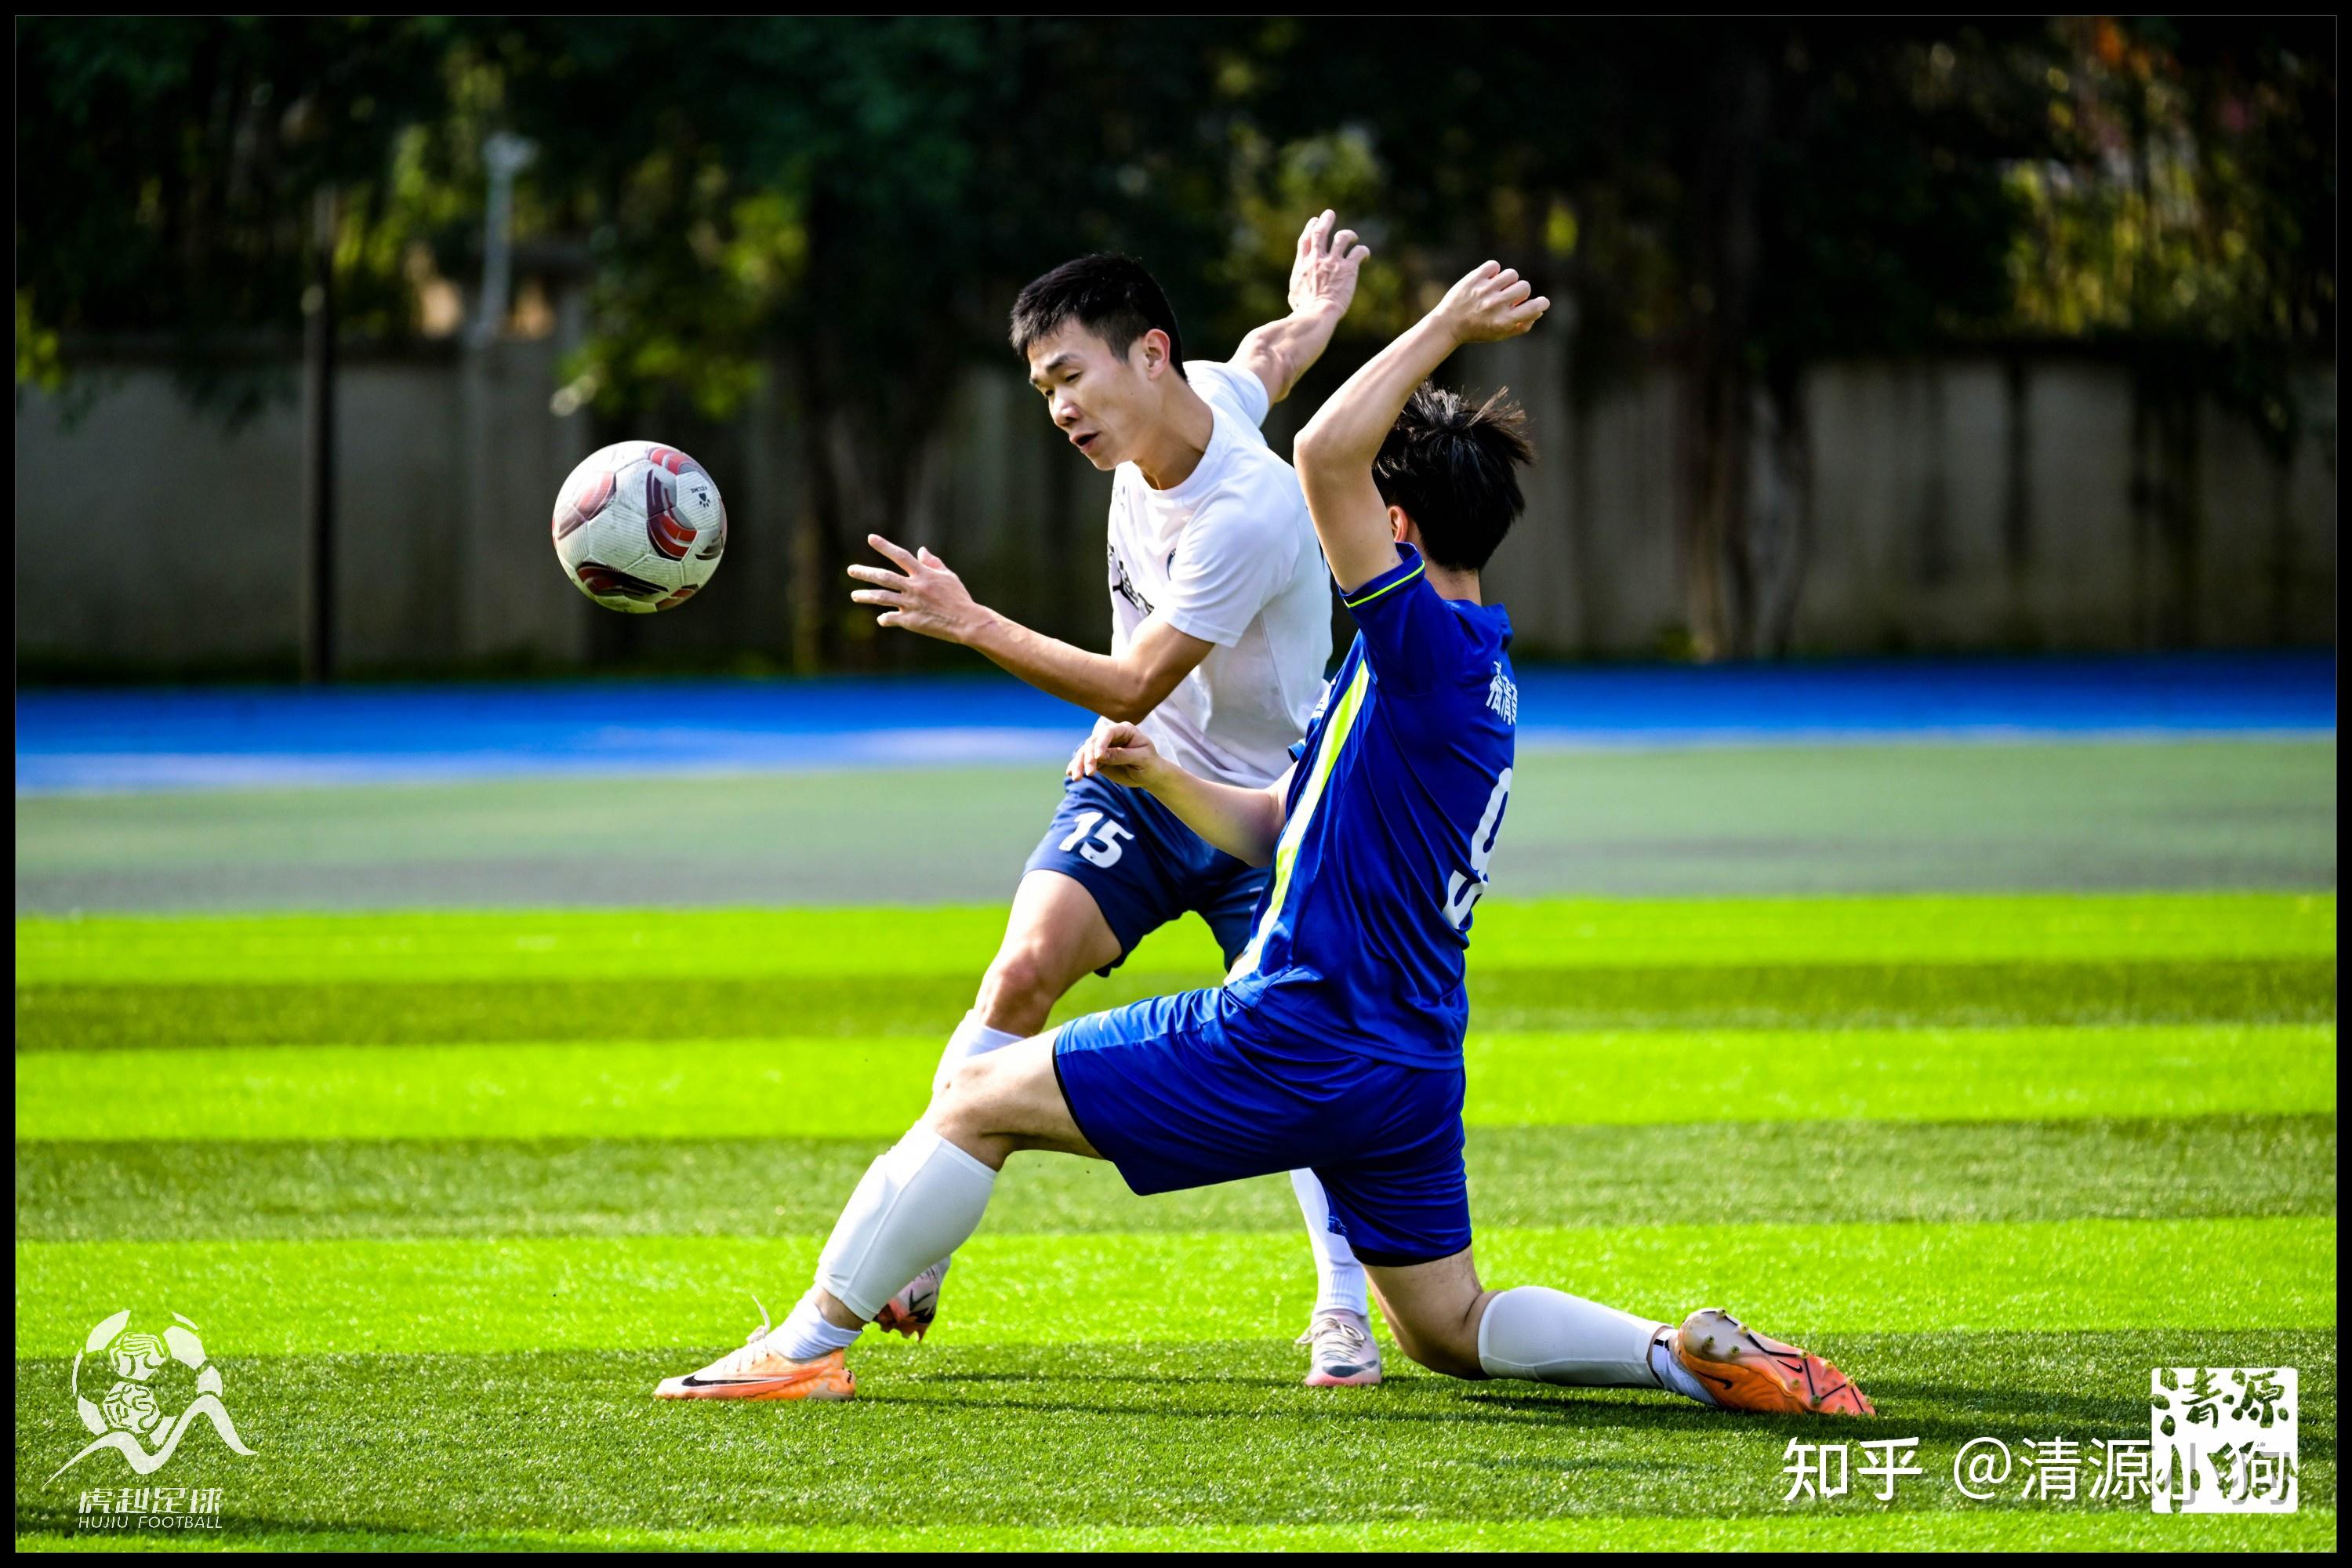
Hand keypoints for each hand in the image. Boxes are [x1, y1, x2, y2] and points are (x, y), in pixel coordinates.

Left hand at [848, 535, 983, 642]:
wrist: (967, 622)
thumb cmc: (959, 598)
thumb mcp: (948, 577)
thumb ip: (933, 563)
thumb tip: (921, 550)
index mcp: (924, 574)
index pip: (901, 556)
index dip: (885, 546)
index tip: (871, 538)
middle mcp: (915, 587)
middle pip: (884, 577)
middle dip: (865, 573)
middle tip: (850, 570)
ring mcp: (912, 604)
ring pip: (882, 598)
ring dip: (866, 596)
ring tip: (854, 595)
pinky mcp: (911, 621)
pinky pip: (891, 618)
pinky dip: (884, 618)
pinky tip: (881, 619)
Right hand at [1072, 721, 1168, 790]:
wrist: (1150, 774)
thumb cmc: (1150, 763)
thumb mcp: (1141, 759)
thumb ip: (1122, 755)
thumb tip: (1100, 756)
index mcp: (1125, 730)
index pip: (1108, 732)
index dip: (1101, 743)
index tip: (1098, 757)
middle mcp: (1111, 736)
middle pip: (1093, 742)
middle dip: (1088, 757)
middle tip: (1090, 773)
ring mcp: (1103, 747)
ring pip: (1085, 752)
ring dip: (1079, 764)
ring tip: (1076, 777)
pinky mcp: (1098, 759)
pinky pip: (1085, 761)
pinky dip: (1077, 766)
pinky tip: (1070, 773)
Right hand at [1288, 210, 1371, 320]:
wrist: (1317, 314)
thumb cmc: (1304, 310)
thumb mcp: (1294, 295)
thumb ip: (1298, 285)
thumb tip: (1298, 288)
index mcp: (1302, 264)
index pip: (1305, 240)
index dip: (1310, 228)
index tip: (1314, 221)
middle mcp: (1317, 259)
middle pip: (1320, 231)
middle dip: (1325, 220)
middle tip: (1330, 214)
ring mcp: (1332, 262)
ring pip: (1341, 237)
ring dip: (1348, 234)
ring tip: (1353, 237)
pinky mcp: (1348, 268)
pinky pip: (1358, 252)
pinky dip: (1362, 251)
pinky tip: (1365, 255)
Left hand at [1437, 260, 1547, 343]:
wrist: (1448, 324)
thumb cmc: (1477, 330)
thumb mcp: (1500, 335)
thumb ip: (1521, 326)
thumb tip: (1538, 311)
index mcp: (1504, 321)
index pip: (1533, 308)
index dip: (1541, 303)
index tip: (1541, 303)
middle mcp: (1496, 305)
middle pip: (1524, 287)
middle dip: (1521, 292)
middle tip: (1510, 297)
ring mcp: (1484, 290)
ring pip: (1511, 274)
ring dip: (1507, 281)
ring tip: (1498, 288)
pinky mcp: (1474, 279)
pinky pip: (1494, 265)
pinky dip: (1493, 271)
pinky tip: (1487, 280)